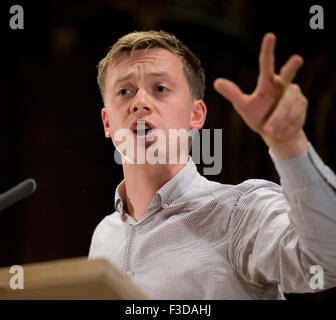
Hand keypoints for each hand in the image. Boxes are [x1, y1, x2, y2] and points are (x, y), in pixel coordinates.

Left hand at [214, 33, 308, 158]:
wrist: (276, 134)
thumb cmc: (259, 117)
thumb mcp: (244, 107)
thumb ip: (233, 94)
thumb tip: (216, 82)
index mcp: (267, 83)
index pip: (266, 64)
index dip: (268, 50)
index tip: (270, 36)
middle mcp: (282, 85)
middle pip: (288, 74)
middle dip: (292, 67)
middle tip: (297, 58)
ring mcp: (294, 94)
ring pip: (288, 103)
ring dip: (279, 118)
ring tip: (269, 128)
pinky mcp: (302, 105)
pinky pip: (294, 113)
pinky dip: (286, 123)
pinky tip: (281, 129)